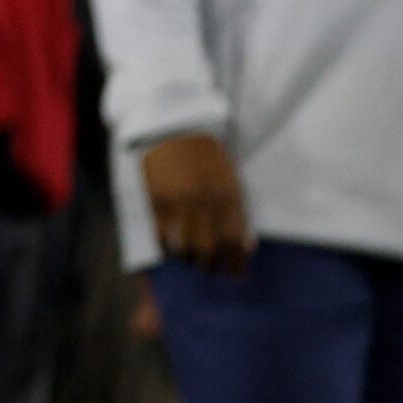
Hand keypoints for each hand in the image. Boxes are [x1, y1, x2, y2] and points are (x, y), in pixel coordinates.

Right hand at [141, 131, 250, 275]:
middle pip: (209, 249)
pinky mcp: (157, 198)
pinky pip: (161, 235)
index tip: (235, 274)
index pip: (234, 242)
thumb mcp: (232, 182)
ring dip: (189, 259)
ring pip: (184, 247)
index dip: (236, 263)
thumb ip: (239, 214)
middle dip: (210, 266)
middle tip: (210, 269)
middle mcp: (204, 201)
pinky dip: (167, 248)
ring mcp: (178, 200)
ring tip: (191, 259)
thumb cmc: (209, 160)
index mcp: (228, 196)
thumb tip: (245, 248)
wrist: (176, 128)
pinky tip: (171, 249)